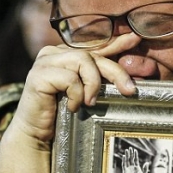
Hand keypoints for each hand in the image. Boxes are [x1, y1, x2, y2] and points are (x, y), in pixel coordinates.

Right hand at [11, 34, 139, 143]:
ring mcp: (44, 62)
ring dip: (93, 84)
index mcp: (65, 54)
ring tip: (91, 103)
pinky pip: (69, 78)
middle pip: (92, 54)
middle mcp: (54, 53)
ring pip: (82, 61)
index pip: (94, 46)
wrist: (36, 133)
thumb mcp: (86, 93)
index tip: (136, 39)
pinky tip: (72, 107)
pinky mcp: (38, 75)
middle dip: (115, 71)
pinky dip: (76, 95)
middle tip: (129, 90)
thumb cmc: (61, 114)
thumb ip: (99, 79)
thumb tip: (128, 75)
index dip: (116, 43)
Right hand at [122, 147, 149, 172]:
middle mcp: (132, 167)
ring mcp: (128, 169)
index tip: (135, 150)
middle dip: (130, 153)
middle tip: (130, 148)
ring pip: (127, 161)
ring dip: (127, 155)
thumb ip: (145, 169)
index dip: (135, 155)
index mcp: (137, 168)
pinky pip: (124, 165)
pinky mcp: (125, 171)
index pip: (136, 160)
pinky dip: (124, 160)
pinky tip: (124, 156)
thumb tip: (147, 162)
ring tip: (126, 150)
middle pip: (131, 159)